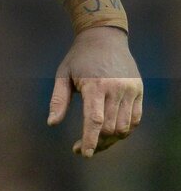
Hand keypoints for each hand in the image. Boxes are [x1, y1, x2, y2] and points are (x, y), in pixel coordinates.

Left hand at [47, 26, 142, 156]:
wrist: (104, 37)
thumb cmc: (79, 57)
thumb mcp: (63, 74)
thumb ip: (58, 99)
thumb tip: (51, 123)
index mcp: (95, 85)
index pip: (95, 121)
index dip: (89, 141)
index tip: (83, 153)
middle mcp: (115, 88)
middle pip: (110, 128)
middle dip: (96, 142)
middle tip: (81, 146)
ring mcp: (130, 89)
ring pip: (124, 128)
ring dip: (110, 139)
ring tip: (95, 139)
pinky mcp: (139, 90)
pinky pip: (135, 119)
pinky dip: (124, 130)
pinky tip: (111, 131)